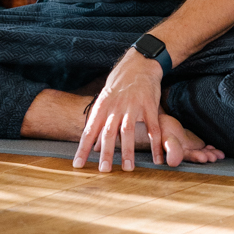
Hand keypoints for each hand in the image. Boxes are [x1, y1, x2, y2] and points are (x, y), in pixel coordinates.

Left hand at [73, 49, 224, 172]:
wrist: (139, 64)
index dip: (83, 148)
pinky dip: (155, 145)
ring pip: (128, 131)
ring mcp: (133, 106)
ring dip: (128, 151)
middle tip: (103, 170)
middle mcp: (115, 106)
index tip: (77, 164)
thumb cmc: (119, 85)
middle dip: (106, 152)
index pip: (89, 130)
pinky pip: (152, 128)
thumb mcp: (105, 101)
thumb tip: (94, 147)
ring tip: (128, 168)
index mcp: (102, 106)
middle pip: (108, 132)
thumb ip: (99, 123)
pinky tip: (156, 159)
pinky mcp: (149, 106)